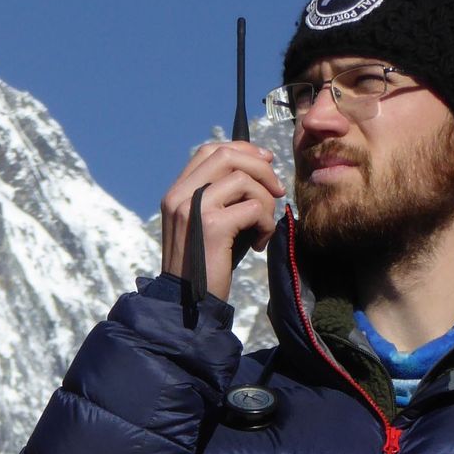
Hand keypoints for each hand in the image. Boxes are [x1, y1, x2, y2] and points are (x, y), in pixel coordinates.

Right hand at [159, 140, 283, 301]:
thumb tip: (256, 169)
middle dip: (260, 167)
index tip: (265, 161)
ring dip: (265, 201)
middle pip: (227, 155)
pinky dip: (266, 223)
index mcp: (176, 192)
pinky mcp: (212, 226)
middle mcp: (180, 195)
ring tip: (263, 226)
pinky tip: (259, 243)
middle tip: (277, 189)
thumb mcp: (204, 224)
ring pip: (244, 179)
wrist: (186, 303)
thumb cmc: (203, 265)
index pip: (209, 150)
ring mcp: (194, 208)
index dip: (242, 150)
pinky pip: (253, 208)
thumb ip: (219, 197)